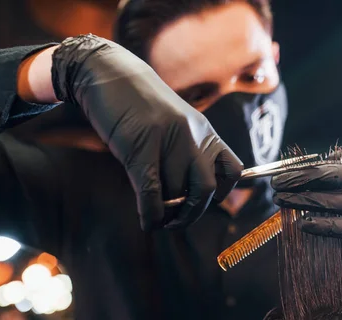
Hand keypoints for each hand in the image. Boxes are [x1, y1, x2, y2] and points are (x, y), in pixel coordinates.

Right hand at [51, 35, 242, 229]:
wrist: (109, 74)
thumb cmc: (141, 103)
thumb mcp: (177, 122)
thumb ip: (190, 149)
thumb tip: (190, 189)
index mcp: (204, 131)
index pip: (232, 170)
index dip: (222, 194)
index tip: (205, 203)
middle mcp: (192, 136)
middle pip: (205, 190)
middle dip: (192, 213)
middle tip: (177, 220)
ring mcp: (167, 142)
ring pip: (177, 194)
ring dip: (168, 214)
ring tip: (158, 218)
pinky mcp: (140, 150)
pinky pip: (152, 193)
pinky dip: (151, 215)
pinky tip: (147, 222)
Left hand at [272, 161, 341, 281]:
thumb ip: (337, 186)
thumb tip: (297, 179)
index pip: (334, 161)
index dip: (307, 165)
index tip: (284, 170)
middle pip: (331, 175)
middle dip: (299, 178)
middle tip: (276, 183)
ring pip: (332, 200)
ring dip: (301, 200)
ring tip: (280, 200)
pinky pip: (340, 225)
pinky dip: (319, 225)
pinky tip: (302, 224)